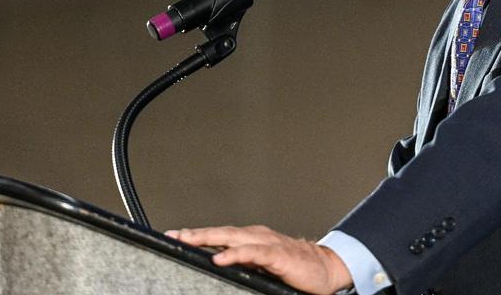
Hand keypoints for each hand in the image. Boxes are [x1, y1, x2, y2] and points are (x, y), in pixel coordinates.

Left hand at [164, 225, 351, 294]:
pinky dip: (235, 254)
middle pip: (222, 232)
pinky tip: (220, 258)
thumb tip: (218, 265)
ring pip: (233, 237)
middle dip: (196, 234)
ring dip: (209, 238)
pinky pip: (253, 253)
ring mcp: (268, 244)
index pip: (221, 235)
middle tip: (174, 235)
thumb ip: (244, 264)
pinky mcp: (278, 255)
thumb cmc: (295, 268)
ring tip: (188, 241)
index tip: (175, 236)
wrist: (326, 269)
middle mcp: (258, 236)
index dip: (198, 235)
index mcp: (253, 239)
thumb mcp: (263, 267)